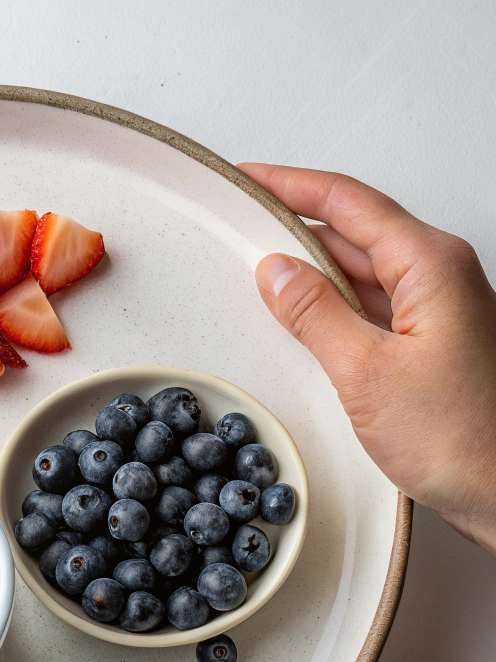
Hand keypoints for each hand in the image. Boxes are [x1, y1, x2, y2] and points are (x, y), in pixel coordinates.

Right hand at [238, 163, 495, 554]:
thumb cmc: (461, 438)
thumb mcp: (365, 371)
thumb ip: (315, 314)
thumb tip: (277, 273)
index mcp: (431, 266)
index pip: (349, 202)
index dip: (291, 185)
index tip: (250, 178)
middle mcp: (440, 279)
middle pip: (356, 231)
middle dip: (297, 226)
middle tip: (245, 226)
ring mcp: (437, 311)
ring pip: (362, 271)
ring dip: (313, 272)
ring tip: (263, 276)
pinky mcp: (429, 344)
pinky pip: (371, 308)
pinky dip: (333, 308)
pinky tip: (304, 325)